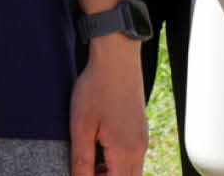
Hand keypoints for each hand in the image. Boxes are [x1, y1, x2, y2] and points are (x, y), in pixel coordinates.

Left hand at [69, 40, 148, 175]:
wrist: (116, 59)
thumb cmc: (96, 89)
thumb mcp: (81, 126)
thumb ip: (82, 159)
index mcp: (125, 151)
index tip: (82, 173)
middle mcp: (139, 148)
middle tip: (86, 170)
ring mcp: (142, 139)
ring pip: (131, 170)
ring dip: (111, 172)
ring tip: (90, 160)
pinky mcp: (140, 130)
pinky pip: (132, 156)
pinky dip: (117, 161)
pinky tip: (100, 146)